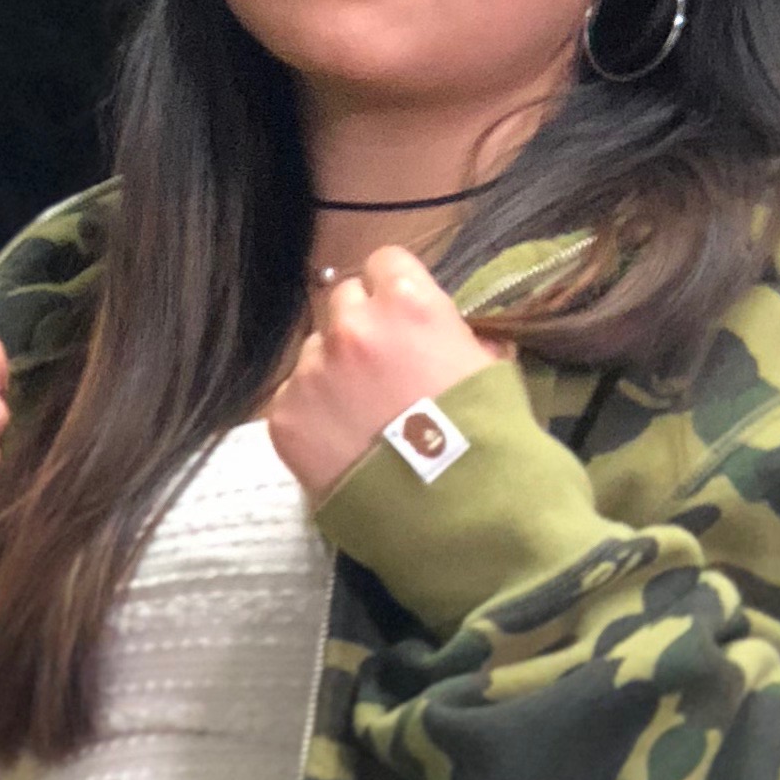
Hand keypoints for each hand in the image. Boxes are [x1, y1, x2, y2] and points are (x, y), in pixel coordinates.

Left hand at [268, 246, 490, 500]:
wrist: (456, 518)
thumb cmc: (488, 443)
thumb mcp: (494, 372)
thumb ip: (461, 338)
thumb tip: (451, 333)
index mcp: (408, 303)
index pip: (384, 262)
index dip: (394, 290)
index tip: (401, 318)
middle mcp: (352, 326)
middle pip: (342, 301)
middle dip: (361, 326)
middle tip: (381, 371)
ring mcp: (312, 372)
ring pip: (314, 351)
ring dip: (332, 371)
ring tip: (361, 417)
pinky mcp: (285, 417)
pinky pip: (292, 398)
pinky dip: (312, 415)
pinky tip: (341, 444)